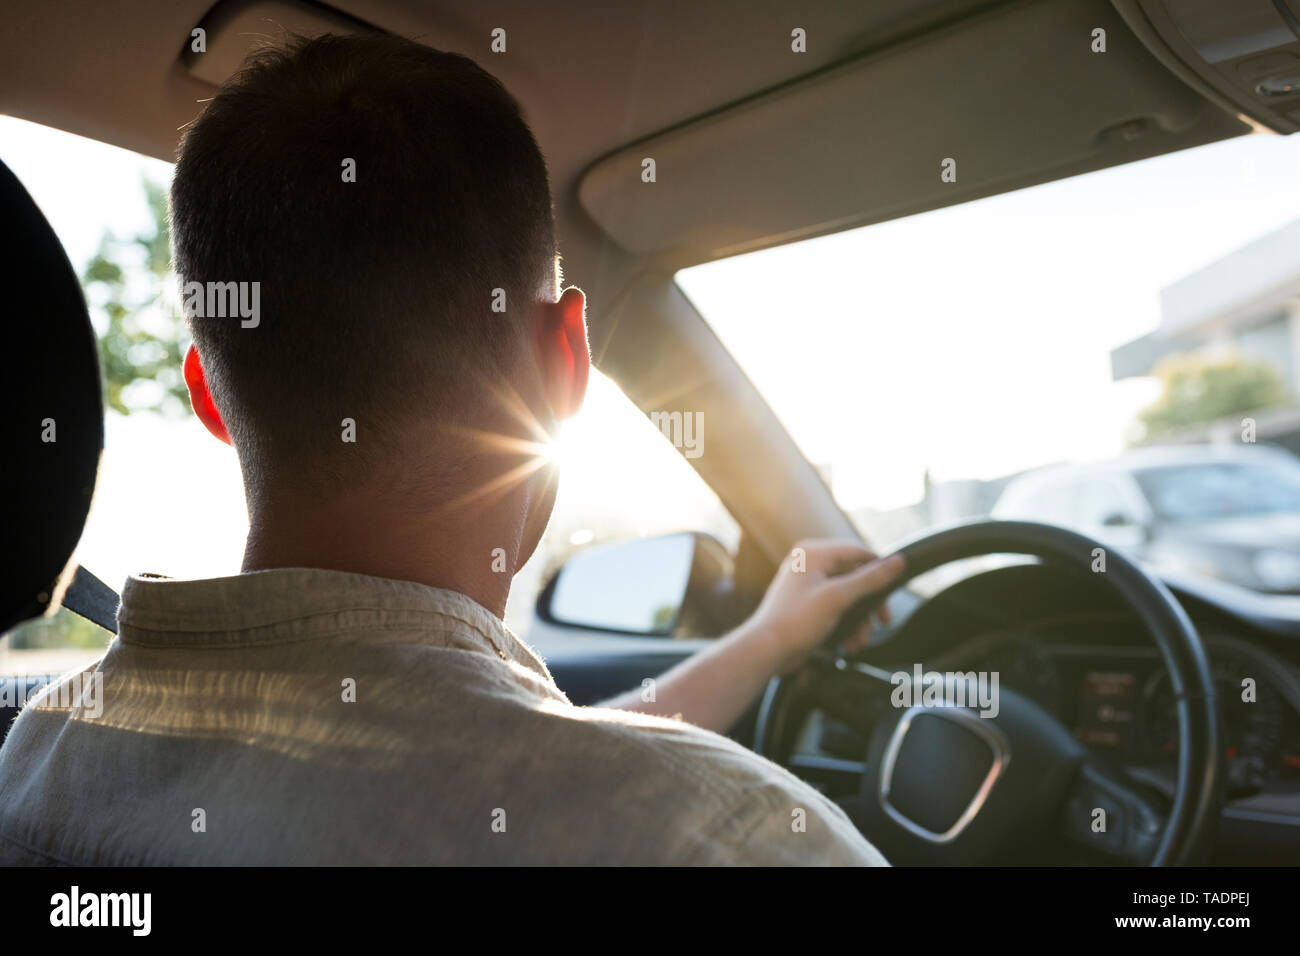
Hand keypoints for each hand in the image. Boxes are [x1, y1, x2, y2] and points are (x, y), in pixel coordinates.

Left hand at [746, 540, 905, 674]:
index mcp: (813, 553)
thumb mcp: (837, 598)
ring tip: (859, 641)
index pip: (858, 551)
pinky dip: (845, 624)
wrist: (766, 650)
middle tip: (882, 621)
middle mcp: (810, 563)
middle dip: (868, 604)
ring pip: (847, 595)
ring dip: (858, 620)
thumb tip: (898, 562)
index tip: (894, 588)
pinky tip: (848, 643)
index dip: (879, 569)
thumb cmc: (795, 622)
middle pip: (855, 576)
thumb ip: (869, 579)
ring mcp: (808, 583)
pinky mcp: (808, 602)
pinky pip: (836, 606)